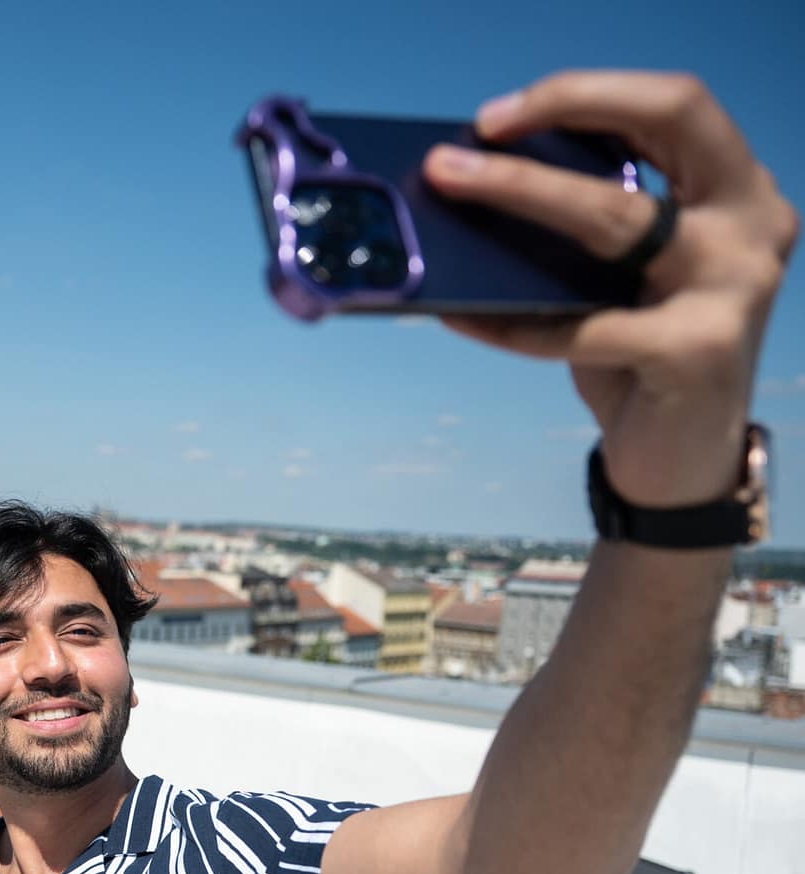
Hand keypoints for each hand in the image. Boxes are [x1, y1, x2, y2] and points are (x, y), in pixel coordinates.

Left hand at [423, 71, 796, 507]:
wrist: (680, 456)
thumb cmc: (637, 351)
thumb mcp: (619, 274)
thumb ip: (586, 224)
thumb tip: (474, 183)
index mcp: (733, 187)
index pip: (673, 105)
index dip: (585, 95)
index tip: (497, 116)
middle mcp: (750, 221)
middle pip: (660, 129)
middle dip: (558, 117)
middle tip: (460, 149)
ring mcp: (733, 283)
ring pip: (614, 217)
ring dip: (518, 196)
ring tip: (446, 194)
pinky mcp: (696, 347)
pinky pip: (579, 326)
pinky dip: (509, 322)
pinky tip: (457, 314)